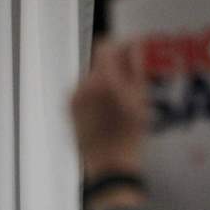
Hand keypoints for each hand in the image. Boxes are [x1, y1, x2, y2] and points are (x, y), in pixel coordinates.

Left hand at [70, 39, 148, 179]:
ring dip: (108, 80)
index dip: (122, 45)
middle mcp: (82, 86)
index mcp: (100, 81)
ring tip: (125, 96)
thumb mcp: (140, 99)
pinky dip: (98, 94)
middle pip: (100, 63)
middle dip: (118, 65)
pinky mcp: (69, 110)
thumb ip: (136, 68)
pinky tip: (111, 109)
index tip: (136, 49)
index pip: (105, 47)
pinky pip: (85, 92)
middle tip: (136, 75)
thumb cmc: (130, 135)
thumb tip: (134, 44)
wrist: (109, 165)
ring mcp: (73, 99)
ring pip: (93, 78)